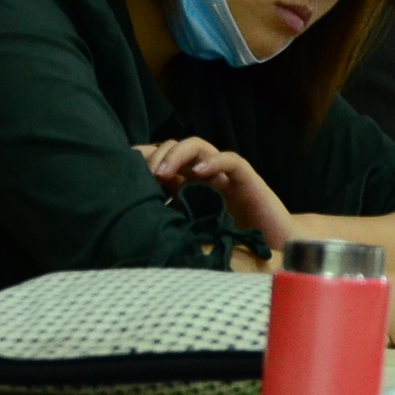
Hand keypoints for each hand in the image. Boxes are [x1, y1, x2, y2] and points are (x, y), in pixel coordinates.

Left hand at [138, 137, 294, 247]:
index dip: (141, 159)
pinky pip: (229, 160)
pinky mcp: (246, 178)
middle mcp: (204, 173)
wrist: (275, 248)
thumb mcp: (192, 232)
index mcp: (188, 184)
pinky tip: (200, 172)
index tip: (119, 171)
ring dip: (176, 154)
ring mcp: (224, 173)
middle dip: (155, 156)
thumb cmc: (233, 242)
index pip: (161, 160)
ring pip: (197, 146)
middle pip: (174, 148)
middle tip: (144, 176)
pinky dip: (214, 161)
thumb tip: (133, 223)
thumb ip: (171, 220)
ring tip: (162, 172)